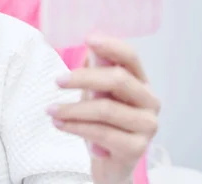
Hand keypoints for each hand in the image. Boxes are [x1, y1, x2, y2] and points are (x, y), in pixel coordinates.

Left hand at [48, 35, 159, 183]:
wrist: (110, 164)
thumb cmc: (103, 123)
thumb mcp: (98, 93)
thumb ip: (96, 70)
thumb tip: (88, 44)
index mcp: (141, 82)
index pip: (130, 57)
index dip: (111, 46)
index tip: (88, 38)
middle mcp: (150, 101)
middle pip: (118, 79)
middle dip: (84, 77)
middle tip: (57, 80)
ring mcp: (147, 125)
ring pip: (106, 109)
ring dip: (72, 109)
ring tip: (51, 110)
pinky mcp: (137, 148)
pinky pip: (102, 133)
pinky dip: (76, 127)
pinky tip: (59, 124)